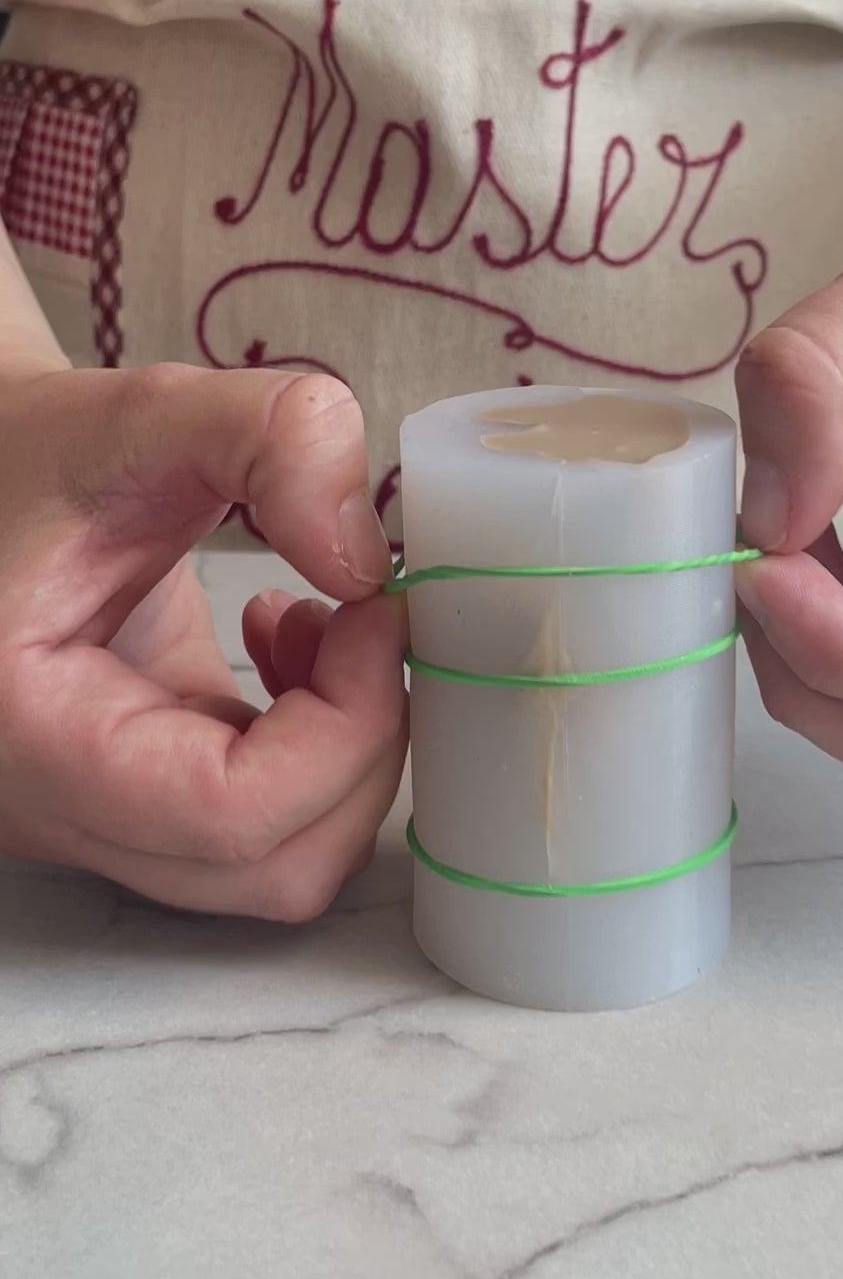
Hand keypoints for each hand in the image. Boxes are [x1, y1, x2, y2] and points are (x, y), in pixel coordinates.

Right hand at [0, 364, 406, 914]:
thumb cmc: (26, 454)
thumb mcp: (142, 409)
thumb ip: (270, 436)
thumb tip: (365, 562)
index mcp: (31, 736)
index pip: (230, 816)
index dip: (344, 727)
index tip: (372, 611)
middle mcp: (54, 812)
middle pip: (274, 869)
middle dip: (361, 745)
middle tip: (362, 620)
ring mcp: (98, 822)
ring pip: (281, 867)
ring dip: (345, 751)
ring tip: (322, 629)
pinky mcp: (141, 802)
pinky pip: (264, 826)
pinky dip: (319, 749)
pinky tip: (291, 647)